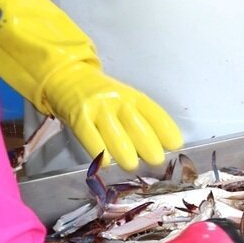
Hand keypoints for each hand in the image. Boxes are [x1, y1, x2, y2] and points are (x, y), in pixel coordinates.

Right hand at [41, 62, 181, 169]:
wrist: (67, 77)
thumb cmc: (101, 95)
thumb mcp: (124, 99)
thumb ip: (139, 118)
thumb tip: (158, 146)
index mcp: (133, 97)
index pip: (153, 112)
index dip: (165, 128)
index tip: (176, 144)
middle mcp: (117, 100)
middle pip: (136, 123)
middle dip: (148, 143)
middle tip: (156, 159)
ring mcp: (97, 107)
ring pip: (114, 131)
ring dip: (124, 150)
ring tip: (132, 165)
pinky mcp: (78, 115)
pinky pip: (89, 134)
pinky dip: (98, 149)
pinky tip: (106, 162)